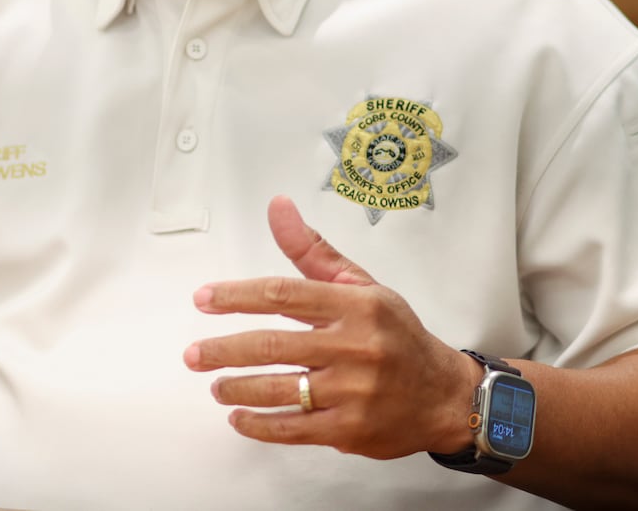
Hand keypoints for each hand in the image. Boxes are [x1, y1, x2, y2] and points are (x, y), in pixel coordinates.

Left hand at [183, 195, 477, 458]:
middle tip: (194, 354)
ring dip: (237, 389)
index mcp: (355, 305)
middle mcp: (355, 347)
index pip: (283, 294)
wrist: (443, 395)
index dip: (237, 296)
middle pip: (272, 346)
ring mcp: (353, 391)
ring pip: (279, 390)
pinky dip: (260, 425)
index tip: (204, 299)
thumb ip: (312, 252)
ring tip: (216, 386)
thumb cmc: (397, 336)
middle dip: (224, 351)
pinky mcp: (351, 429)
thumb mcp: (363, 286)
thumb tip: (278, 208)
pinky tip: (241, 418)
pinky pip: (293, 428)